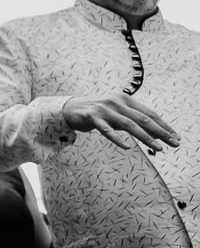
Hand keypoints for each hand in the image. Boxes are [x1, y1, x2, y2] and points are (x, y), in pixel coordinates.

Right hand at [62, 93, 179, 152]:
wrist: (72, 109)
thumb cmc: (99, 113)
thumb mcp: (118, 114)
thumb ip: (134, 121)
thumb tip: (157, 134)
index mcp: (125, 99)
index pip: (149, 113)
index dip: (163, 125)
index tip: (175, 136)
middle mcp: (116, 102)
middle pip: (143, 119)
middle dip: (161, 132)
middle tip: (173, 143)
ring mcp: (104, 109)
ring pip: (129, 125)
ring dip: (146, 138)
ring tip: (158, 148)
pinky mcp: (92, 117)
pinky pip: (107, 130)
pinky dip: (117, 139)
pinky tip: (127, 146)